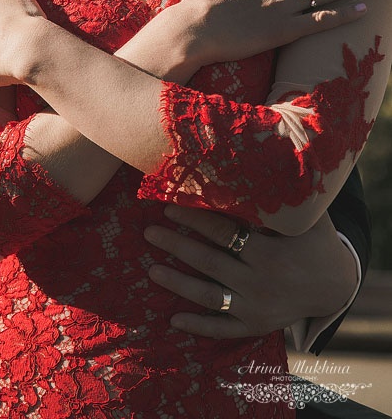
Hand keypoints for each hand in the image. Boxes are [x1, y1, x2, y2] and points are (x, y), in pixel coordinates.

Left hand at [144, 204, 357, 339]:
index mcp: (269, 253)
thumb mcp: (306, 217)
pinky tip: (172, 318)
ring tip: (151, 270)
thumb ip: (282, 194)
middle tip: (148, 233)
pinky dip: (198, 326)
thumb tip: (260, 155)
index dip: (195, 220)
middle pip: (209, 263)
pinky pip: (222, 329)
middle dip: (177, 246)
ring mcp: (257, 309)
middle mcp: (260, 283)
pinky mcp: (255, 327)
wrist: (335, 285)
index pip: (224, 234)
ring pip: (210, 297)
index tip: (168, 206)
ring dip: (178, 284)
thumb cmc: (314, 241)